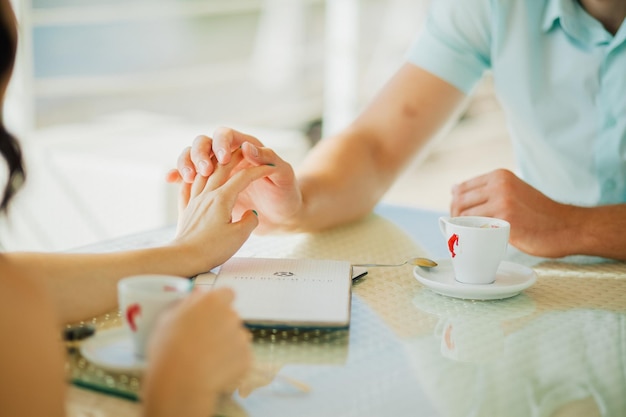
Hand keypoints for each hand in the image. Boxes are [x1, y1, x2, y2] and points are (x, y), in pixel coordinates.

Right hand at [142, 287, 251, 416]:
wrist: (179, 382)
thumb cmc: (167, 349)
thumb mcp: (167, 319)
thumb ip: (186, 304)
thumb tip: (196, 296)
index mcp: (212, 301)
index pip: (227, 294)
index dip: (220, 303)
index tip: (211, 313)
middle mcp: (231, 315)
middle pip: (231, 317)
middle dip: (221, 327)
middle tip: (204, 342)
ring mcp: (241, 337)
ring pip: (237, 338)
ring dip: (227, 345)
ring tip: (207, 360)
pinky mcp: (247, 358)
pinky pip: (240, 358)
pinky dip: (231, 364)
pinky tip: (213, 372)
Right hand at [166, 127, 302, 232]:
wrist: (283, 217)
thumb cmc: (286, 194)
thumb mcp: (284, 175)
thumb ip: (268, 159)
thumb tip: (247, 147)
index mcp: (246, 148)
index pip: (226, 135)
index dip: (221, 143)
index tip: (223, 158)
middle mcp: (228, 157)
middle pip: (204, 143)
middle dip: (199, 154)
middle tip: (203, 172)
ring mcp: (217, 172)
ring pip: (193, 158)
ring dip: (187, 163)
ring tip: (189, 178)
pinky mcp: (210, 188)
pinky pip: (190, 177)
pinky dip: (179, 175)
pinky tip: (170, 179)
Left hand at [173, 148, 274, 271]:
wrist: (183, 258)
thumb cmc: (211, 249)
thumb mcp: (240, 236)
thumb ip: (250, 220)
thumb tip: (251, 213)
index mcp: (222, 198)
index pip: (243, 177)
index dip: (258, 171)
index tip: (269, 169)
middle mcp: (207, 194)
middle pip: (222, 166)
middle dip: (236, 155)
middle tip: (246, 150)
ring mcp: (194, 199)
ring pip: (205, 172)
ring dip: (214, 161)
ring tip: (221, 156)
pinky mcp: (186, 209)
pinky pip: (188, 185)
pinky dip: (193, 175)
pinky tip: (194, 174)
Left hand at [450, 169, 574, 257]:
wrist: (566, 227)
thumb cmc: (537, 214)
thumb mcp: (512, 192)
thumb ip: (486, 190)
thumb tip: (453, 189)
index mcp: (499, 176)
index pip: (460, 189)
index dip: (454, 206)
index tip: (458, 219)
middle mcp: (498, 184)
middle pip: (458, 202)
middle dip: (454, 219)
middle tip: (460, 232)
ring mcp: (502, 201)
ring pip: (464, 216)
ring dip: (461, 230)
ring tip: (469, 238)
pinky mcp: (505, 220)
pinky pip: (476, 229)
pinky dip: (471, 237)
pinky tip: (478, 243)